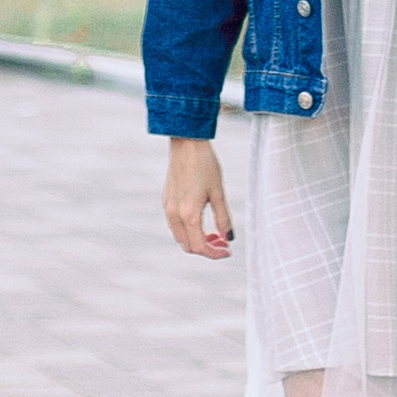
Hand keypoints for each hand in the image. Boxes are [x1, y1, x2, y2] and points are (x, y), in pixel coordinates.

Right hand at [163, 137, 231, 258]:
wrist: (186, 143)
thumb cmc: (204, 164)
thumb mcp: (218, 192)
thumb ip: (223, 218)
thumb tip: (229, 237)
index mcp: (189, 214)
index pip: (200, 247)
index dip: (215, 253)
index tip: (228, 250)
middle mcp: (175, 214)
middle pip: (188, 246)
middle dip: (206, 248)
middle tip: (223, 241)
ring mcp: (168, 207)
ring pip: (180, 236)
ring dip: (196, 239)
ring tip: (213, 232)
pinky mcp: (167, 200)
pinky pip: (175, 225)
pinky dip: (188, 229)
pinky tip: (201, 220)